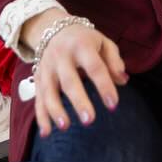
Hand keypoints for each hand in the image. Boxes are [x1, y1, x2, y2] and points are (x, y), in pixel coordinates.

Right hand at [23, 12, 127, 136]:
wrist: (54, 28)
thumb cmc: (85, 39)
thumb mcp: (103, 42)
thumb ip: (114, 61)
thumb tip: (123, 80)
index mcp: (82, 45)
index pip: (95, 67)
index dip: (104, 85)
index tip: (113, 104)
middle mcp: (61, 57)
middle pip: (69, 81)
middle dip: (79, 101)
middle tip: (89, 120)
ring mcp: (47, 68)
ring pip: (49, 91)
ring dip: (56, 110)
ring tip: (65, 127)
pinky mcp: (38, 78)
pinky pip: (38, 99)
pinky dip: (41, 116)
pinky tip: (46, 133)